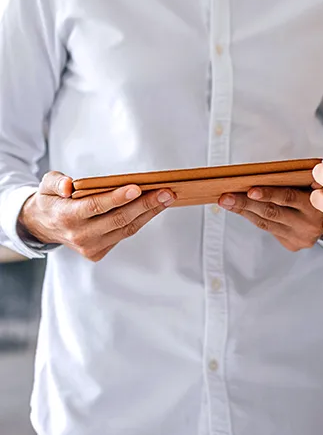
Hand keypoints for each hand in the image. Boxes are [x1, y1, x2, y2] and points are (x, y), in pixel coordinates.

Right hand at [18, 171, 175, 262]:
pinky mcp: (98, 253)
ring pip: (126, 228)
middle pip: (118, 219)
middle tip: (166, 192)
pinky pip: (125, 234)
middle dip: (145, 204)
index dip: (116, 198)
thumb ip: (57, 182)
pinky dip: (141, 220)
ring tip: (167, 197)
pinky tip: (154, 207)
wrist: (43, 225)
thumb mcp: (47, 184)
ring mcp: (90, 247)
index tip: (136, 188)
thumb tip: (68, 186)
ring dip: (150, 212)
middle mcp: (79, 235)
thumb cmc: (52, 199)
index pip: (95, 206)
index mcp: (66, 216)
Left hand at [218, 185, 322, 250]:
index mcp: (317, 204)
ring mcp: (302, 237)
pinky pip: (270, 230)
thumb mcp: (320, 182)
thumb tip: (261, 174)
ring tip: (227, 201)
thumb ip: (300, 178)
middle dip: (245, 204)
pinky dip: (254, 218)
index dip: (268, 194)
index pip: (288, 198)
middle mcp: (310, 223)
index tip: (249, 189)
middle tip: (225, 197)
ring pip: (267, 223)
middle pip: (272, 213)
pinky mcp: (295, 245)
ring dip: (244, 212)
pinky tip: (241, 210)